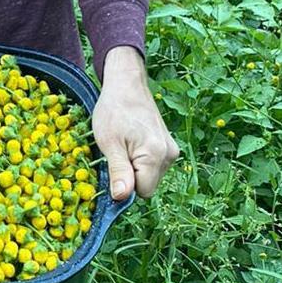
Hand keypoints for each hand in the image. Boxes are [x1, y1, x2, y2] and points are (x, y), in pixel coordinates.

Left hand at [92, 46, 179, 200]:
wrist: (126, 84)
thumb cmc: (114, 110)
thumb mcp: (109, 143)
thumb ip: (118, 172)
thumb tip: (121, 198)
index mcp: (155, 154)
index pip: (142, 192)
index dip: (124, 186)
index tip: (112, 167)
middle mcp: (169, 154)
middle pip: (147, 185)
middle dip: (130, 176)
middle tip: (116, 152)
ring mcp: (171, 150)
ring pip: (150, 176)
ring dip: (135, 168)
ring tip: (124, 145)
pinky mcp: (169, 146)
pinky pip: (154, 166)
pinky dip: (141, 161)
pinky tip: (131, 143)